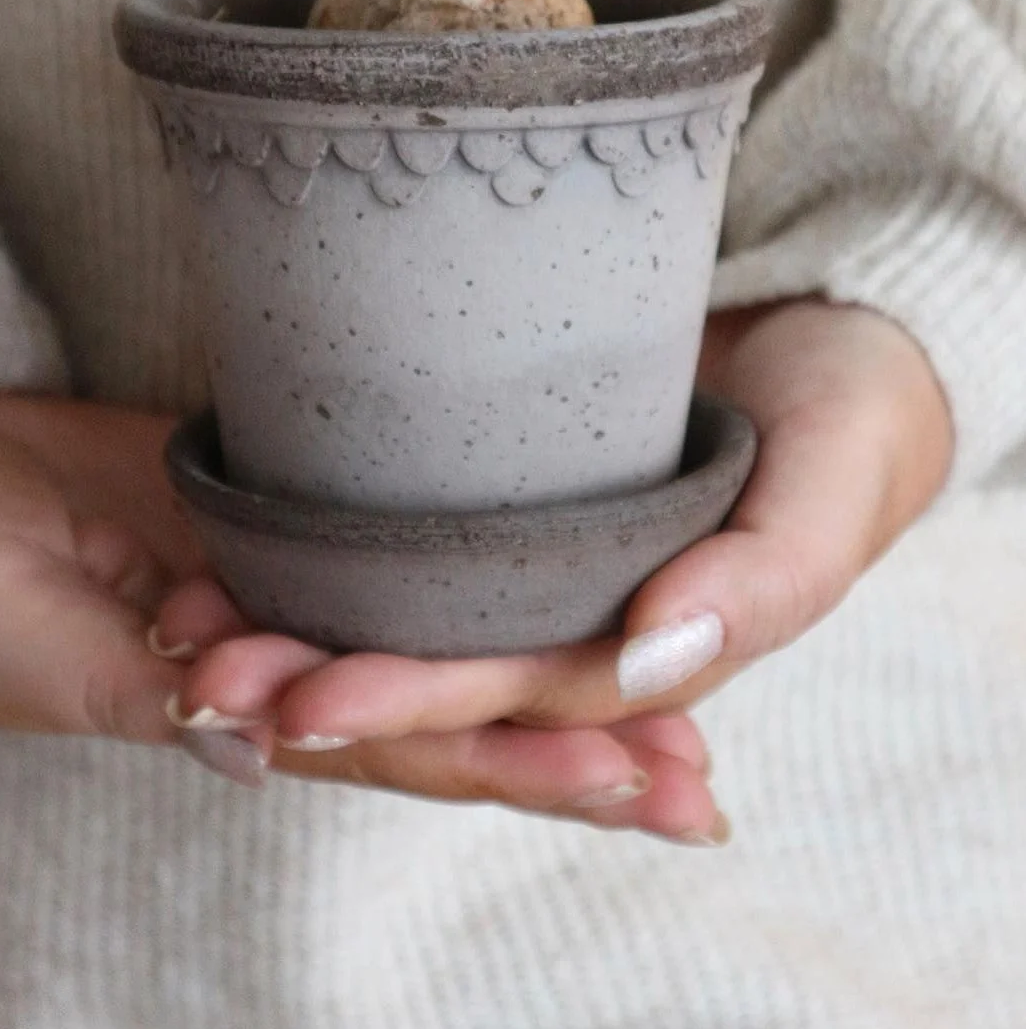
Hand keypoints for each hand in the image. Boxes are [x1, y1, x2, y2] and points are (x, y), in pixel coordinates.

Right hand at [0, 392, 712, 829]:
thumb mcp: (24, 640)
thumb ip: (128, 690)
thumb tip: (246, 741)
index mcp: (226, 712)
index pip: (394, 748)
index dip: (508, 764)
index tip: (629, 775)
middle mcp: (281, 660)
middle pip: (447, 706)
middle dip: (571, 741)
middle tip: (703, 773)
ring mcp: (286, 583)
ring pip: (435, 634)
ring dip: (545, 663)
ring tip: (676, 686)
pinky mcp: (275, 512)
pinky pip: (386, 548)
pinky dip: (472, 569)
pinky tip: (555, 563)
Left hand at [161, 299, 951, 831]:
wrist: (831, 328)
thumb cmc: (847, 414)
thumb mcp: (833, 486)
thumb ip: (765, 580)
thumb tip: (650, 656)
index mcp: (640, 652)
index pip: (512, 693)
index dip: (411, 701)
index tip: (301, 700)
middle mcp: (567, 616)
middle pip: (429, 664)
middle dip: (315, 680)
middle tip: (198, 667)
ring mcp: (528, 556)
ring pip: (399, 613)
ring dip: (294, 628)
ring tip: (181, 618)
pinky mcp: (496, 486)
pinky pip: (403, 535)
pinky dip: (321, 550)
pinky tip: (230, 547)